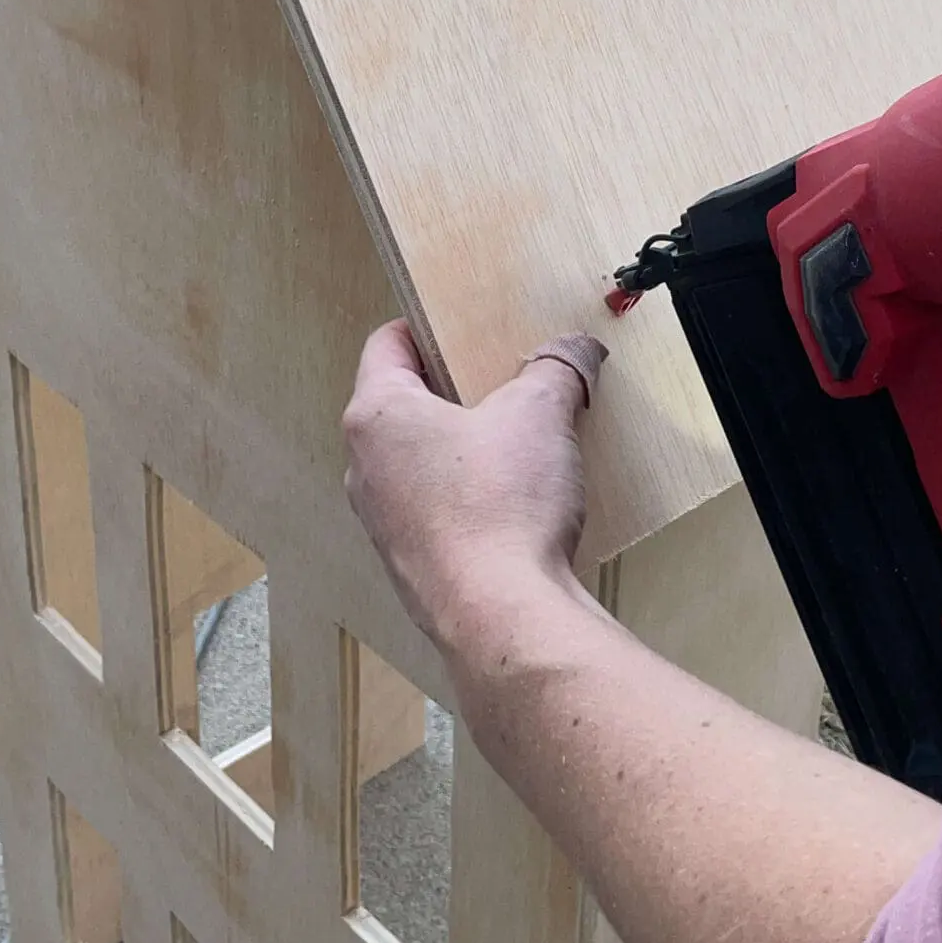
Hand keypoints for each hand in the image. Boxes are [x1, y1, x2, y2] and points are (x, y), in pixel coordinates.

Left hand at [342, 321, 603, 657]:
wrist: (501, 616)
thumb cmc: (499, 509)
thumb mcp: (540, 413)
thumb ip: (558, 369)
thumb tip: (576, 350)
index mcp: (378, 415)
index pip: (388, 344)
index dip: (430, 327)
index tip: (467, 326)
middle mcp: (365, 468)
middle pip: (405, 404)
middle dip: (459, 390)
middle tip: (507, 382)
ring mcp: (383, 522)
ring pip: (420, 463)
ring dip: (465, 450)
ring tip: (521, 445)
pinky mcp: (411, 564)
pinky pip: (436, 513)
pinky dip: (469, 500)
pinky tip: (517, 505)